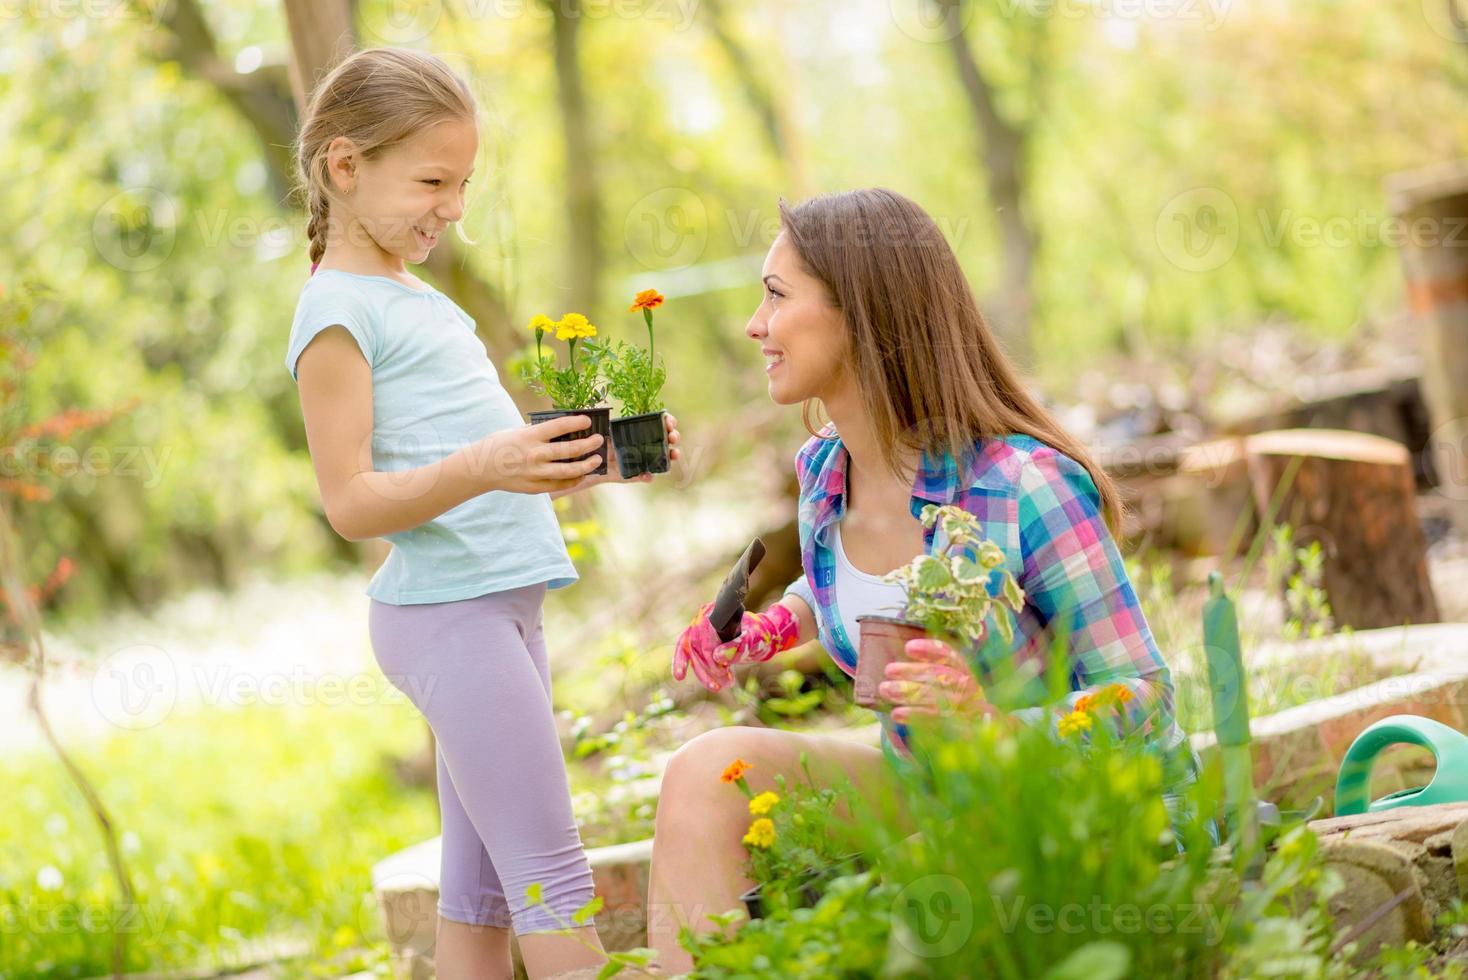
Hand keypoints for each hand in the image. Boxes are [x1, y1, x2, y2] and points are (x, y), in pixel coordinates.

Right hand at [478, 415, 607, 494]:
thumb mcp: (517, 431)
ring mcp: (535, 473)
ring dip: (586, 465)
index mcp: (529, 436)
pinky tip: (582, 475)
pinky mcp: (534, 487)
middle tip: (599, 440)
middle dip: (588, 444)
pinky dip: (573, 480)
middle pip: (569, 450)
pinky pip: (559, 484)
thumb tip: (562, 429)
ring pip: (568, 470)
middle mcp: (534, 454)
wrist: (481, 469)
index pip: (559, 426)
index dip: (577, 423)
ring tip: (596, 459)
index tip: (588, 421)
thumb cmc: (500, 445)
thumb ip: (538, 431)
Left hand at [552, 413, 682, 495]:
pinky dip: (648, 477)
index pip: (661, 423)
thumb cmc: (597, 441)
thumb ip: (606, 421)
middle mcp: (646, 444)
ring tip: (674, 455)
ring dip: (671, 456)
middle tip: (673, 437)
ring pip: (663, 458)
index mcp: (640, 430)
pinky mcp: (636, 474)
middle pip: (667, 439)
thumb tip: (601, 411)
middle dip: (674, 437)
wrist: (588, 462)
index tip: (670, 423)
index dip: (669, 422)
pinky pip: (646, 476)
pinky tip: (647, 475)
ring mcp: (643, 459)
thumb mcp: (603, 429)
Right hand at [672, 600, 799, 692]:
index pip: (706, 632)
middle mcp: (705, 615)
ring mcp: (698, 626)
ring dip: (701, 672)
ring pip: (690, 650)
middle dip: (709, 667)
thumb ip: (740, 646)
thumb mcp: (755, 641)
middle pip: (696, 643)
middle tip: (726, 681)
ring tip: (717, 687)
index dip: (709, 653)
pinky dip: (681, 663)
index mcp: (720, 611)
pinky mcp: (695, 637)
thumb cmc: (758, 636)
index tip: (722, 670)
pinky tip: (680, 676)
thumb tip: (717, 656)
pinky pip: (684, 650)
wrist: (758, 639)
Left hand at [880, 637, 1003, 725]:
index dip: (932, 650)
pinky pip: (939, 723)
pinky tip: (896, 714)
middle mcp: (970, 689)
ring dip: (910, 694)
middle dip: (915, 672)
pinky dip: (916, 716)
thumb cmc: (937, 700)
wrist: (962, 737)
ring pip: (941, 700)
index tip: (908, 648)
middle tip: (889, 669)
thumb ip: (919, 669)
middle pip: (945, 677)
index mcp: (963, 671)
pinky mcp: (964, 731)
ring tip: (885, 690)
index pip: (951, 656)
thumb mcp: (932, 681)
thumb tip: (890, 654)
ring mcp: (969, 711)